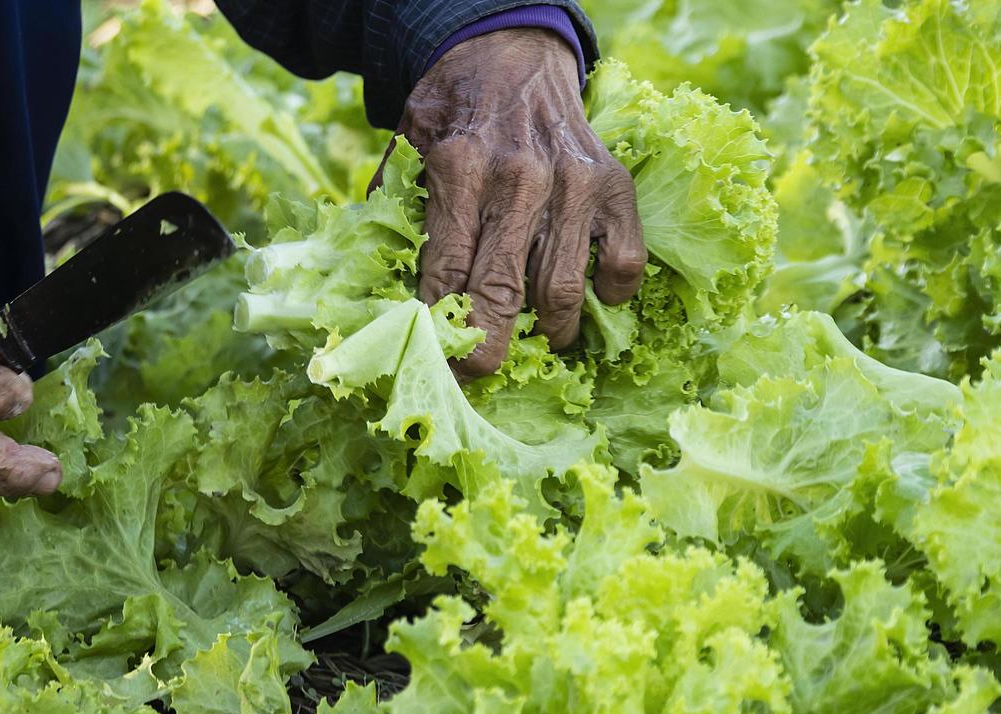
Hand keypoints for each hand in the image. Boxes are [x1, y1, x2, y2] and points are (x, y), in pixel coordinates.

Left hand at [388, 27, 646, 377]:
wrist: (515, 52)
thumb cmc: (457, 109)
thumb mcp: (408, 141)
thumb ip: (394, 204)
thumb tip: (379, 283)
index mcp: (460, 167)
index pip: (447, 271)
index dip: (441, 328)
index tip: (437, 363)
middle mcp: (520, 178)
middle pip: (503, 292)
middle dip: (488, 348)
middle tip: (481, 374)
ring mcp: (574, 184)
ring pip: (562, 291)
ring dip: (549, 332)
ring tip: (538, 339)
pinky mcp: (615, 189)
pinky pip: (621, 266)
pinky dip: (607, 295)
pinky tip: (587, 295)